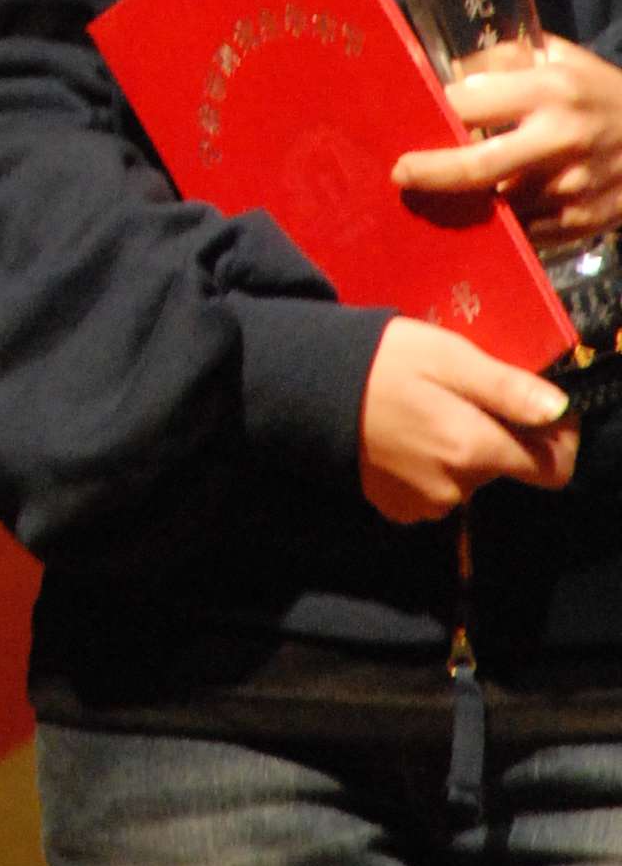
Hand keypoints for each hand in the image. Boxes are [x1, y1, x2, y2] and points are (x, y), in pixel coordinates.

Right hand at [357, 316, 575, 522]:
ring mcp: (425, 504)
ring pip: (471, 479)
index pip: (552, 468)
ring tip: (426, 412)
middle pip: (506, 468)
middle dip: (495, 434)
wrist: (305, 386)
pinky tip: (406, 438)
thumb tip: (561, 410)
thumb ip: (507, 388)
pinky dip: (432, 468)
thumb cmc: (381, 360)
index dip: (556, 439)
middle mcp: (455, 488)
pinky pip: (438, 492)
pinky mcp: (398, 510)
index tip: (536, 411)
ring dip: (462, 451)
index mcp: (472, 447)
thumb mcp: (448, 356)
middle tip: (459, 395)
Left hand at [393, 36, 621, 245]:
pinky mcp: (580, 223)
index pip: (471, 104)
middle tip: (400, 173)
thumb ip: (501, 61)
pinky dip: (497, 226)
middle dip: (430, 173)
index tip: (403, 115)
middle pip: (477, 167)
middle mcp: (560, 141)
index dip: (433, 112)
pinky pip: (523, 231)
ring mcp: (572, 188)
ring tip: (431, 196)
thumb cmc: (600, 92)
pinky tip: (477, 216)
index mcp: (551, 90)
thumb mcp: (558, 57)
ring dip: (460, 204)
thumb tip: (444, 75)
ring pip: (497, 206)